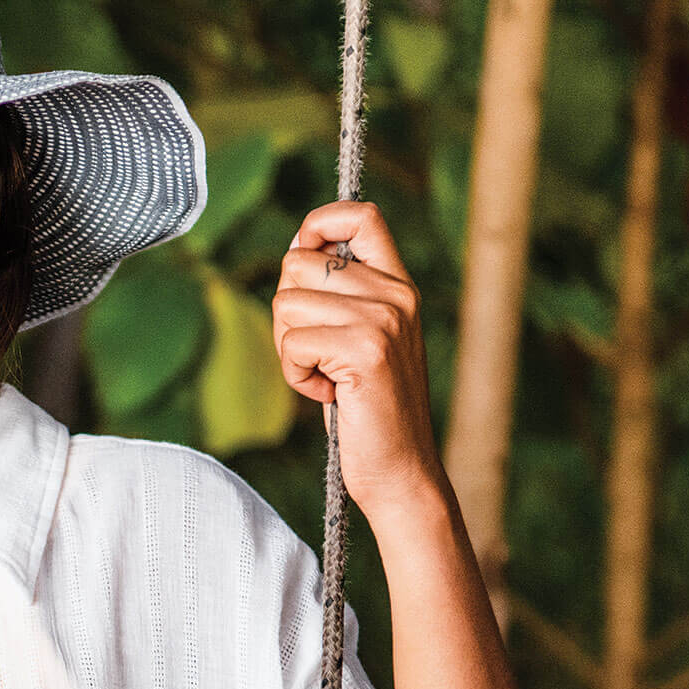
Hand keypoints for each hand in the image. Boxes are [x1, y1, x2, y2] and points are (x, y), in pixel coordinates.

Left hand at [273, 200, 446, 521]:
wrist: (402, 472)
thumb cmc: (372, 411)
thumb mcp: (364, 339)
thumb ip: (342, 294)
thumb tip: (298, 248)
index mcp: (400, 286)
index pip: (360, 215)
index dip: (317, 223)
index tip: (306, 261)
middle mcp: (397, 295)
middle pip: (298, 263)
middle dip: (288, 311)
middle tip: (316, 353)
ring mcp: (383, 321)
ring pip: (286, 302)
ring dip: (289, 348)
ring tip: (324, 376)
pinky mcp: (365, 351)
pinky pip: (292, 342)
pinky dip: (295, 374)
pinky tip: (326, 394)